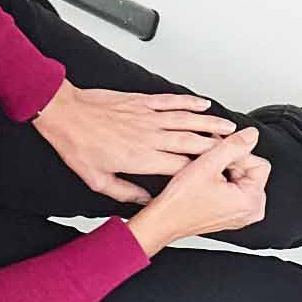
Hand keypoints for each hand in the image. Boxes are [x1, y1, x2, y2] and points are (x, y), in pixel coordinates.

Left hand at [32, 85, 240, 199]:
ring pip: (186, 120)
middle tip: (238, 149)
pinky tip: (203, 105)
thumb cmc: (77, 145)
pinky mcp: (141, 101)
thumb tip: (145, 200)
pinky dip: (189, 102)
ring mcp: (147, 116)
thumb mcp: (97, 180)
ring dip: (210, 124)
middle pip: (192, 142)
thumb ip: (125, 192)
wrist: (64, 113)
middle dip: (218, 146)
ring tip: (229, 128)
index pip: (181, 166)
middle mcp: (149, 136)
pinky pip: (171, 101)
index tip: (219, 174)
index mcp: (141, 158)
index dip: (203, 170)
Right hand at [122, 130, 274, 250]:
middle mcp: (251, 211)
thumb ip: (234, 146)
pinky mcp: (233, 215)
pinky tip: (206, 179)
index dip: (238, 153)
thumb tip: (252, 135)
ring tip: (206, 169)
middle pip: (252, 171)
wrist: (165, 220)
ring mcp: (242, 215)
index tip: (219, 152)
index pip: (259, 163)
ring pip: (242, 178)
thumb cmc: (181, 202)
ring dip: (226, 169)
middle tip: (210, 159)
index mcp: (251, 202)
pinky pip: (235, 189)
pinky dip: (223, 180)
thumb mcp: (208, 164)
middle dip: (232, 161)